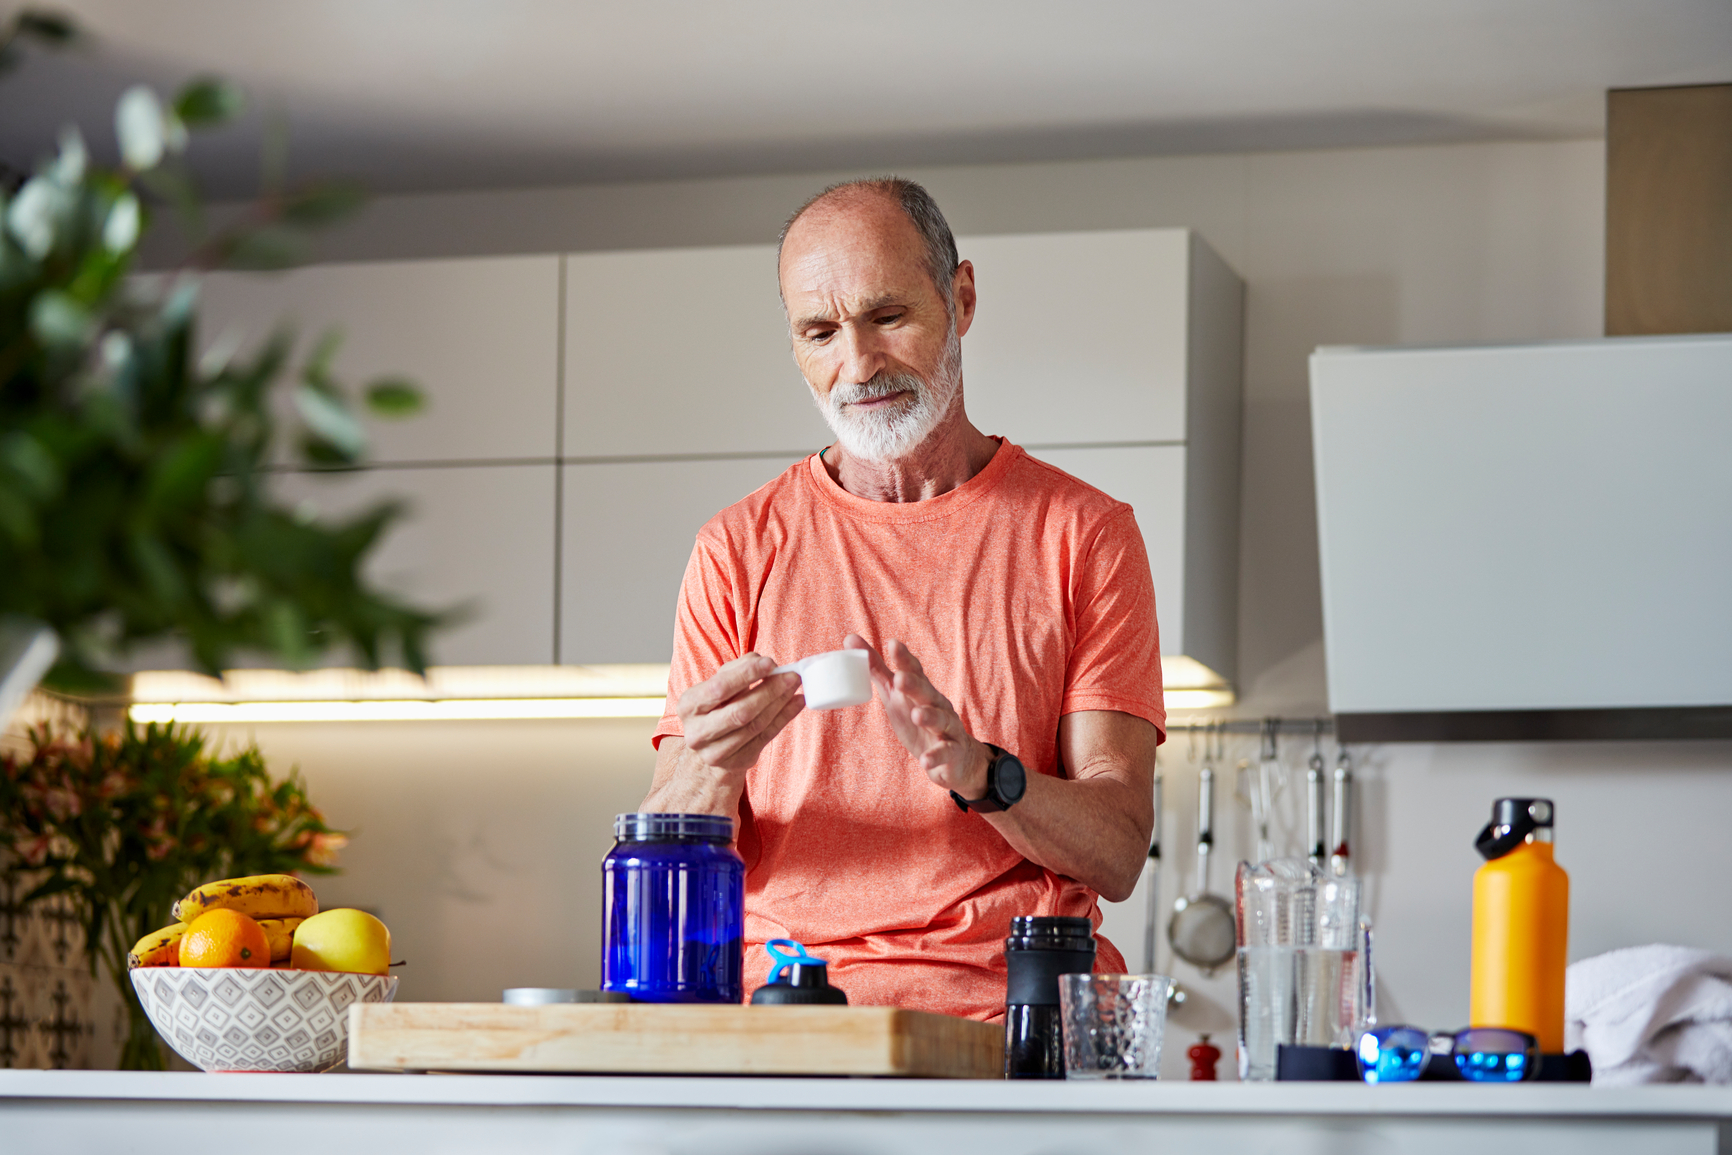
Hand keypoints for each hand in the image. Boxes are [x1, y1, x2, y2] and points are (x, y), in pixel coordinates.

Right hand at [677, 653, 804, 772]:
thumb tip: (763, 662)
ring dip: (780, 703)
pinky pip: (766, 737)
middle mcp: (698, 733)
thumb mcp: (717, 683)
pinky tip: (796, 702)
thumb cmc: (716, 706)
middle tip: (790, 676)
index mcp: (688, 706)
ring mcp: (717, 753)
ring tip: (795, 686)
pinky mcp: (738, 762)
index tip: (770, 663)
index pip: (719, 688)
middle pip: (740, 712)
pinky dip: (784, 717)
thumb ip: (737, 669)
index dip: (746, 675)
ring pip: (756, 726)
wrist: (710, 744)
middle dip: (769, 691)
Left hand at [845, 634, 989, 799]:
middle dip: (915, 684)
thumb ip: (875, 668)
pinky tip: (925, 760)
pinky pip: (945, 752)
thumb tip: (849, 639)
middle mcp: (937, 704)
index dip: (904, 659)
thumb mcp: (894, 694)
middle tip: (900, 678)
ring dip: (929, 716)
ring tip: (917, 715)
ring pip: (941, 718)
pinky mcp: (952, 750)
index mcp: (922, 690)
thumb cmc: (919, 719)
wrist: (954, 757)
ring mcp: (947, 727)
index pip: (914, 671)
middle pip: (927, 691)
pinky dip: (936, 755)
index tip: (893, 644)